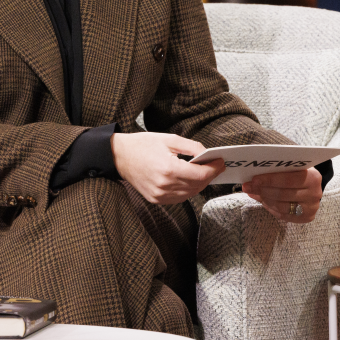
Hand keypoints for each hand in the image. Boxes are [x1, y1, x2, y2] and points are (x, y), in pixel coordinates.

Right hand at [110, 133, 224, 204]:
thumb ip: (192, 147)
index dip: (214, 169)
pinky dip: (188, 190)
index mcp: (169, 169)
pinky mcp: (156, 200)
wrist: (119, 156)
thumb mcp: (170, 139)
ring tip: (204, 172)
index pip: (201, 175)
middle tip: (215, 165)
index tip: (221, 162)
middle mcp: (165, 185)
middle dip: (209, 175)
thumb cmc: (143, 145)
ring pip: (190, 194)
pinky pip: (179, 198)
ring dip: (200, 184)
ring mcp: (159, 195)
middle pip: (197, 185)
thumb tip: (207, 154)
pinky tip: (189, 180)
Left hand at [242, 168, 322, 223]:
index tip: (253, 179)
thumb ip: (277, 170)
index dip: (269, 180)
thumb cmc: (299, 173)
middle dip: (262, 190)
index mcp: (313, 177)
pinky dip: (271, 208)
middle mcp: (315, 193)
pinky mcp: (307, 217)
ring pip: (281, 206)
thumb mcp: (293, 167)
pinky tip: (264, 200)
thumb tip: (253, 177)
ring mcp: (311, 207)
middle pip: (282, 194)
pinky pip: (283, 215)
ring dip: (265, 199)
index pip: (287, 180)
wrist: (313, 186)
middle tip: (247, 187)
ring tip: (255, 193)